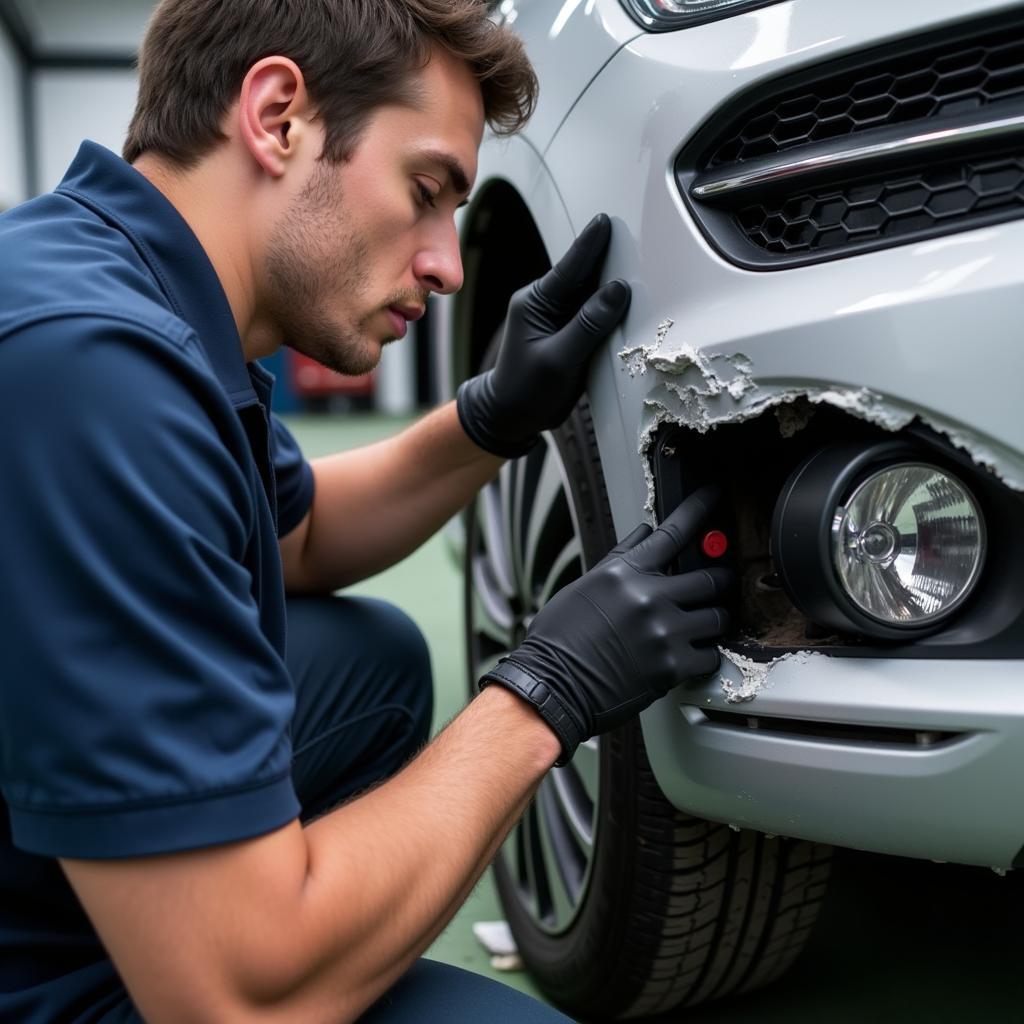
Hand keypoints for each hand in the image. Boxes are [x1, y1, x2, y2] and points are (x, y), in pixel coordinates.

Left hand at [456, 213, 631, 457]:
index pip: (569, 267)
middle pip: (583, 275)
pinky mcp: (567, 331)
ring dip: (609, 284)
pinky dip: (607, 308)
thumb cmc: (525, 391)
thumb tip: (617, 292)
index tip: (606, 222)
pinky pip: (591, 313)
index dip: (591, 244)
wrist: (510, 417)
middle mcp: (544, 304)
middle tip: (632, 239)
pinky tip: (625, 303)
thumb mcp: (559, 359)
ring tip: (636, 267)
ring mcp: (555, 317)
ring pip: (589, 294)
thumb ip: (589, 325)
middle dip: (607, 259)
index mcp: (534, 303)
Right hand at [480, 486, 731, 763]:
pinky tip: (686, 654)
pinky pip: (709, 655)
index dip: (697, 510)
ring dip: (711, 620)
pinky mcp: (672, 666)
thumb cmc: (560, 640)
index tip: (712, 496)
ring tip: (696, 626)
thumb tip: (644, 534)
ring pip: (717, 618)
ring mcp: (664, 632)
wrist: (553, 686)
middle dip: (718, 581)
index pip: (672, 532)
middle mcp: (649, 598)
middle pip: (710, 578)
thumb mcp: (585, 587)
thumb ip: (620, 559)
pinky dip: (702, 655)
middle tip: (716, 586)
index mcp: (625, 574)